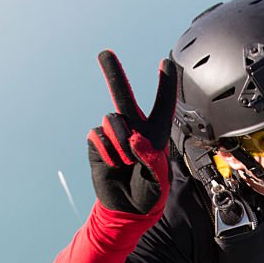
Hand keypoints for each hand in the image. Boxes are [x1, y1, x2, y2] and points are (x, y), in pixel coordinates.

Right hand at [88, 52, 176, 214]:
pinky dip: (107, 153)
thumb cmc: (149, 194)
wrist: (125, 209)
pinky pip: (98, 138)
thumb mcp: (159, 182)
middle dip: (113, 73)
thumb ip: (152, 159)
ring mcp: (114, 135)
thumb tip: (134, 138)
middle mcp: (133, 128)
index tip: (166, 62)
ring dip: (120, 142)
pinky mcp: (97, 144)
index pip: (162, 106)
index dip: (165, 84)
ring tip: (126, 162)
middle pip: (123, 95)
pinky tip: (114, 165)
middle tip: (104, 53)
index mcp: (155, 134)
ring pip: (112, 121)